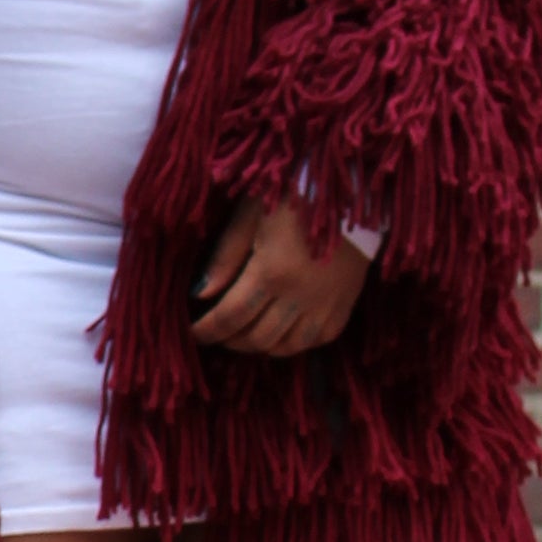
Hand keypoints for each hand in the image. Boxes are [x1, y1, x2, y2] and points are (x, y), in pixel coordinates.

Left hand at [191, 196, 368, 360]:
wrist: (349, 193)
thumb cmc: (292, 196)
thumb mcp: (249, 216)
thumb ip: (225, 257)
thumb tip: (200, 294)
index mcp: (271, 272)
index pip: (230, 316)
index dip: (207, 330)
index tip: (193, 333)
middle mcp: (299, 296)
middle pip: (257, 338)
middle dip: (230, 340)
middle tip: (218, 332)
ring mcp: (325, 305)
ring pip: (287, 347)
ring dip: (261, 346)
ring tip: (245, 333)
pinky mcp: (345, 306)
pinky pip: (317, 341)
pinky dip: (295, 343)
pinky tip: (281, 331)